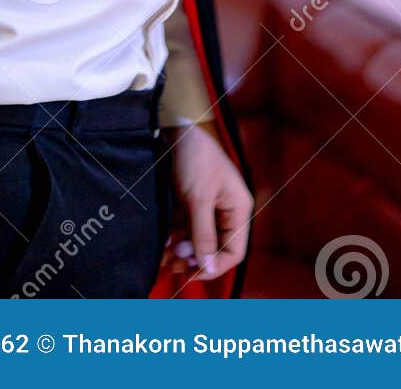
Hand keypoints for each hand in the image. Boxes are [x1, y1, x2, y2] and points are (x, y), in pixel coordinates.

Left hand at [164, 121, 252, 281]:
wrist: (175, 126)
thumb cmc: (194, 157)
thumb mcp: (198, 199)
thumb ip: (203, 235)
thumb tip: (207, 268)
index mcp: (238, 210)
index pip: (234, 251)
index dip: (214, 267)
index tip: (192, 274)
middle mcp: (226, 210)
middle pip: (215, 247)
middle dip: (194, 258)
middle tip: (172, 264)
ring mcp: (208, 206)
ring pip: (198, 239)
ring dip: (181, 249)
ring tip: (162, 257)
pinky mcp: (192, 201)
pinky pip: (186, 226)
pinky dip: (175, 235)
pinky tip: (162, 242)